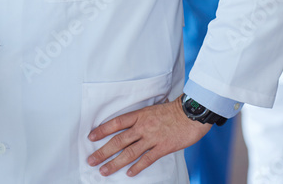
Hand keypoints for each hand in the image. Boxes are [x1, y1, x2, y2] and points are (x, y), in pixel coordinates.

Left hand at [86, 96, 210, 177]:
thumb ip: (141, 118)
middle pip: (118, 140)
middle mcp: (142, 127)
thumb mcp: (153, 109)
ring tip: (104, 171)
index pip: (116, 123)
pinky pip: (147, 159)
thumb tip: (131, 126)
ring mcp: (152, 138)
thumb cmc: (174, 110)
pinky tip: (129, 174)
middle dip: (103, 151)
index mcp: (139, 115)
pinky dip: (137, 167)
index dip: (102, 130)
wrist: (191, 113)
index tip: (91, 137)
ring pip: (129, 152)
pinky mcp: (162, 147)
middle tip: (91, 160)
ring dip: (115, 163)